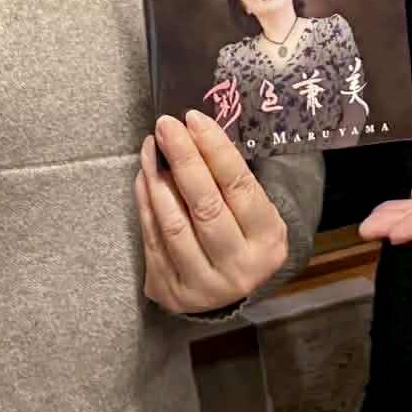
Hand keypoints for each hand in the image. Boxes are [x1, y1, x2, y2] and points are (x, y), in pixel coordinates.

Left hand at [134, 111, 288, 314]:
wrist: (224, 293)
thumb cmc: (240, 234)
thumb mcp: (252, 211)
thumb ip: (228, 180)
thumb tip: (192, 131)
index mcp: (267, 240)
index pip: (239, 186)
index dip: (215, 149)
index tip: (194, 118)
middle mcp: (239, 267)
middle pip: (205, 206)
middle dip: (183, 159)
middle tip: (166, 125)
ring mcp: (203, 283)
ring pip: (174, 225)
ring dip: (157, 180)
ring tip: (150, 148)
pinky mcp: (171, 290)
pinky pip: (153, 238)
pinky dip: (146, 203)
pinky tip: (144, 176)